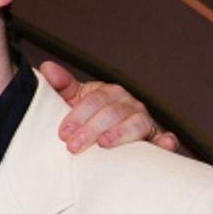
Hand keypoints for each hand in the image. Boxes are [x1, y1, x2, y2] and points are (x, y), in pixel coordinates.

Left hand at [41, 60, 178, 152]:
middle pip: (112, 113)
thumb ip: (61, 86)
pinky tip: (162, 145)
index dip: (77, 115)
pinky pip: (165, 139)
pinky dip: (165, 141)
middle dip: (91, 129)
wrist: (107, 136)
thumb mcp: (73, 100)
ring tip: (105, 143)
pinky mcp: (157, 139)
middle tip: (73, 146)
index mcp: (109, 93)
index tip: (62, 132)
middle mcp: (129, 104)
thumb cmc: (88, 117)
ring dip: (120, 133)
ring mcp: (144, 120)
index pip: (94, 100)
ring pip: (137, 123)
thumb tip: (46, 67)